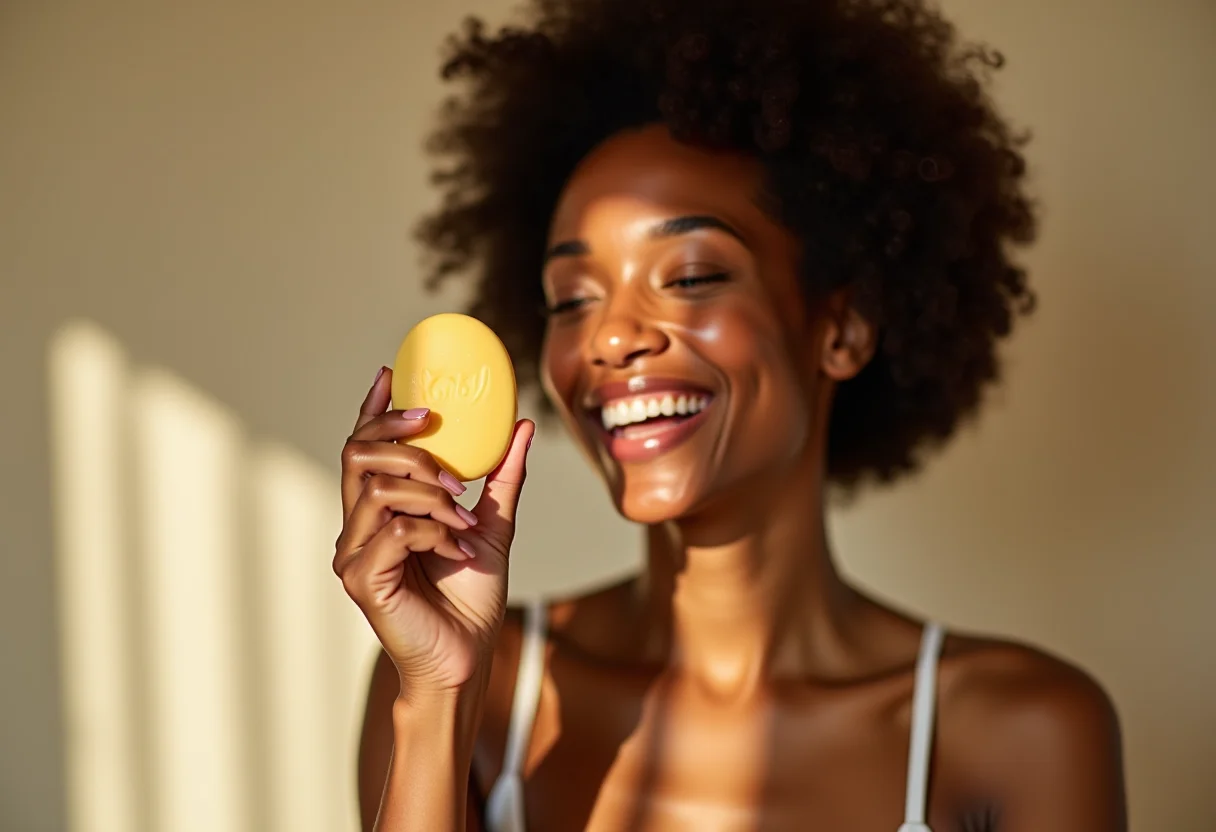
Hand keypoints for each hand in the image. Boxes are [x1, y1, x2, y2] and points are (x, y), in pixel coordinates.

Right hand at [334, 366, 534, 697]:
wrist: (468, 657)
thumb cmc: (470, 599)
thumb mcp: (493, 526)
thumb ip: (501, 479)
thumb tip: (521, 427)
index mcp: (380, 512)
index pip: (364, 448)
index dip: (373, 408)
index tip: (393, 373)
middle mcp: (358, 527)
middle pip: (358, 453)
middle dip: (404, 438)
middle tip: (441, 441)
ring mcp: (354, 553)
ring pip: (380, 487)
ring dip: (431, 492)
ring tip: (464, 515)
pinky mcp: (362, 578)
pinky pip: (397, 530)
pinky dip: (434, 531)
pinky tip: (457, 548)